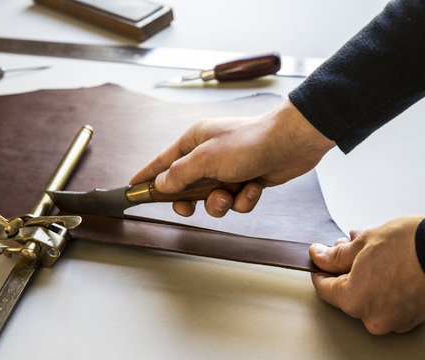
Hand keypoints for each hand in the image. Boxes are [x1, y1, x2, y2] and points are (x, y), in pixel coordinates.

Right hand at [130, 99, 334, 216]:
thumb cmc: (249, 142)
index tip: (132, 188)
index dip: (146, 176)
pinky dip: (243, 199)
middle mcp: (209, 155)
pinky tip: (253, 188)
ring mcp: (228, 169)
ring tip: (231, 194)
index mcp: (194, 141)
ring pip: (211, 198)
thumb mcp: (206, 159)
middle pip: (185, 186)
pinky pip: (235, 201)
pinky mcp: (246, 180)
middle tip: (188, 207)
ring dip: (220, 202)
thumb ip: (179, 174)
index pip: (162, 162)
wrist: (292, 143)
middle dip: (189, 200)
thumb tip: (160, 184)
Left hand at [310, 216, 424, 334]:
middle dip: (343, 266)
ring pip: (367, 295)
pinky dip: (381, 282)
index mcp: (355, 301)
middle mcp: (373, 318)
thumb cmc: (410, 245)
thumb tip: (318, 257)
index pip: (324, 289)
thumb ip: (335, 256)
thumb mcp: (362, 243)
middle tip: (345, 245)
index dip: (319, 269)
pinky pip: (387, 301)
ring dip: (362, 271)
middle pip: (346, 291)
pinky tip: (383, 260)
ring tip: (366, 246)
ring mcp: (395, 320)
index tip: (319, 258)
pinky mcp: (412, 317)